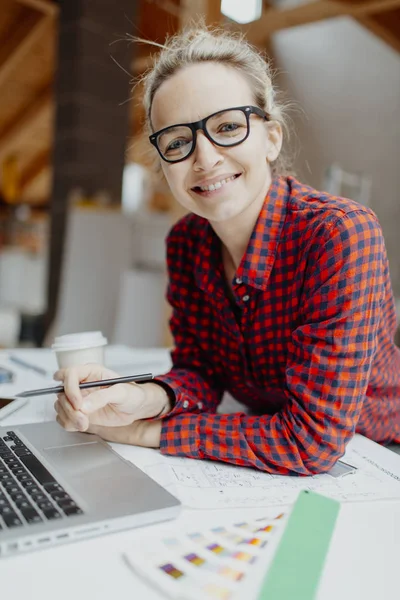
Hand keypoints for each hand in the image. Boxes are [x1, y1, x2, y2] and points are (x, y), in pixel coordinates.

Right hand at [53, 363, 169, 437]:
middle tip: (83, 418)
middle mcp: (81, 384)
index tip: (78, 403)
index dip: (70, 388)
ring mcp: (78, 398)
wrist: (136, 407)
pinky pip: (63, 418)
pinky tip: (82, 425)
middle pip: (61, 392)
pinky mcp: (78, 412)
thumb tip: (84, 405)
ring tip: (85, 424)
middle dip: (70, 408)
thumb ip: (103, 397)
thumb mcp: (122, 392)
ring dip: (69, 418)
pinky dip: (69, 424)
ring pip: (60, 406)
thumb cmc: (132, 394)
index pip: (70, 374)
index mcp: (91, 372)